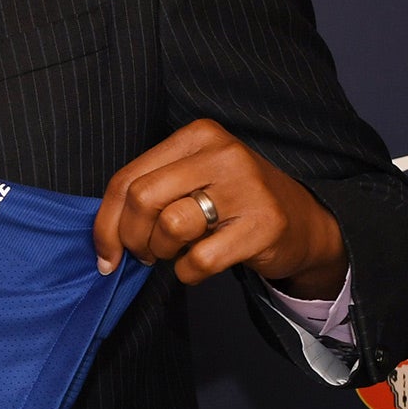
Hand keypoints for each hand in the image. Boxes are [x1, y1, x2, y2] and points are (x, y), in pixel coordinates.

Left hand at [92, 119, 346, 295]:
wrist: (304, 222)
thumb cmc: (231, 202)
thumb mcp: (189, 181)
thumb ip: (148, 193)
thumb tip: (104, 238)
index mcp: (197, 136)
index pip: (127, 178)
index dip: (106, 222)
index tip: (106, 253)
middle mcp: (223, 153)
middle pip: (143, 199)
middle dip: (131, 238)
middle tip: (144, 254)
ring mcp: (247, 187)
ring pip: (170, 226)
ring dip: (162, 252)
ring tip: (176, 252)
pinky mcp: (265, 225)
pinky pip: (201, 259)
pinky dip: (188, 272)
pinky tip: (198, 265)